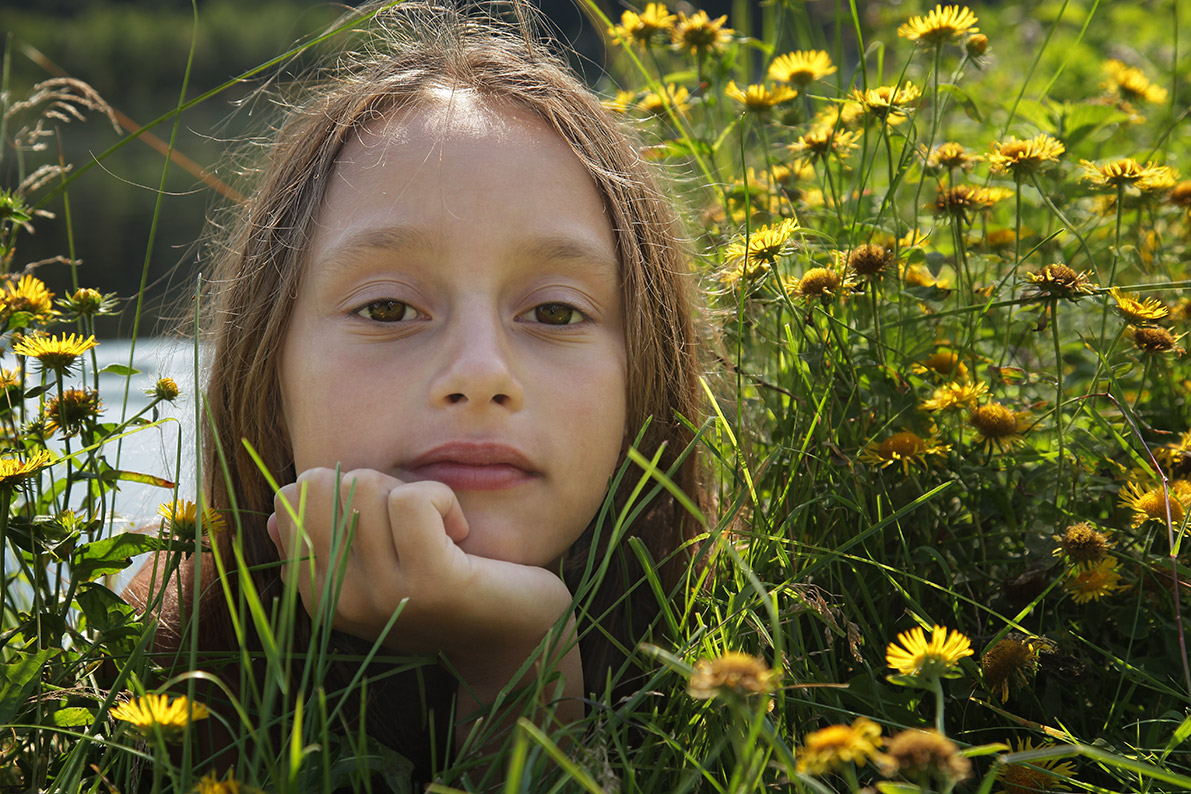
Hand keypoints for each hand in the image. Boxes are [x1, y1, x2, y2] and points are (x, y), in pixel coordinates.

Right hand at [268, 467, 574, 672]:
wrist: (512, 638)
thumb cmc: (444, 591)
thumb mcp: (375, 571)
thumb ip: (325, 546)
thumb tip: (275, 515)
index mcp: (317, 595)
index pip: (289, 500)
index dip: (339, 486)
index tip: (379, 518)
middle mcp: (339, 600)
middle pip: (325, 484)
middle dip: (374, 483)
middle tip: (414, 522)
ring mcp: (382, 593)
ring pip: (367, 486)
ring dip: (412, 492)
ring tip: (438, 532)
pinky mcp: (431, 582)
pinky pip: (414, 500)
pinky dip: (442, 498)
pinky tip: (459, 532)